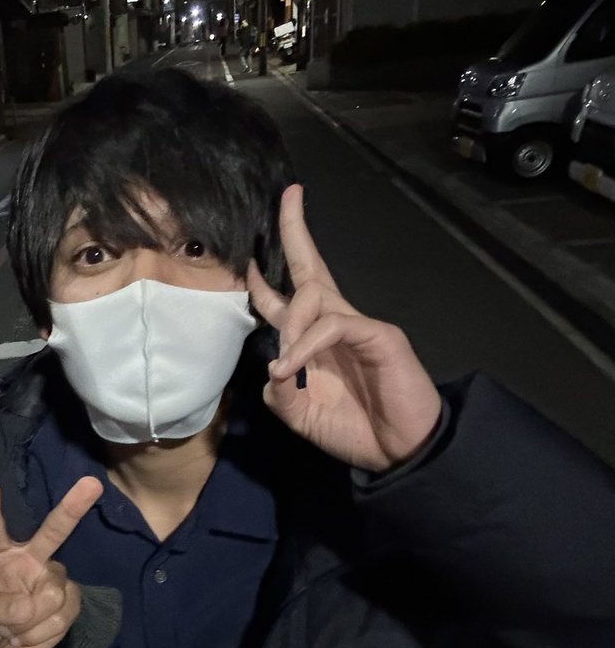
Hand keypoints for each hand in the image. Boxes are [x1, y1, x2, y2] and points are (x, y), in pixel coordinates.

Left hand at [0, 476, 101, 647]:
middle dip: (73, 507)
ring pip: (52, 596)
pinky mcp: (71, 599)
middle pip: (54, 530)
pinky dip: (42, 636)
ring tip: (13, 632)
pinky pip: (62, 618)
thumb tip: (26, 607)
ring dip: (29, 625)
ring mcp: (53, 577)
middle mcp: (31, 557)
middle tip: (92, 484)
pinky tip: (29, 636)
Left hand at [245, 184, 441, 472]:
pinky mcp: (379, 335)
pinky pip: (332, 325)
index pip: (290, 296)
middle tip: (289, 195)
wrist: (400, 452)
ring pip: (314, 296)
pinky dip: (305, 345)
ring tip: (282, 366)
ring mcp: (359, 325)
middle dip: (296, 230)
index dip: (265, 278)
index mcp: (316, 339)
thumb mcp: (299, 415)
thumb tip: (270, 369)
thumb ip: (279, 390)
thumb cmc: (354, 430)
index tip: (248, 255)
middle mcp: (336, 323)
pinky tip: (291, 367)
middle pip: (311, 268)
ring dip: (289, 326)